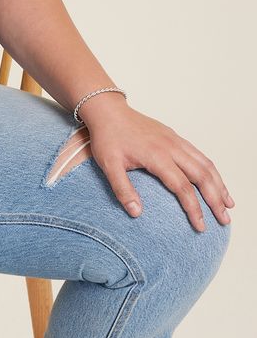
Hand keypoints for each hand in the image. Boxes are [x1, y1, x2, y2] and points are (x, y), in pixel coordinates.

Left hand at [81, 102, 234, 231]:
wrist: (108, 110)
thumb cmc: (108, 137)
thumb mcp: (109, 165)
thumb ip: (122, 189)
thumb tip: (136, 213)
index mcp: (157, 156)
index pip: (182, 187)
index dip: (194, 208)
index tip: (200, 226)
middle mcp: (171, 147)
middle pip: (202, 176)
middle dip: (216, 199)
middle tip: (224, 219)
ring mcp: (175, 140)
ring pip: (205, 164)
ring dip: (219, 184)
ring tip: (228, 204)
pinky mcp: (174, 137)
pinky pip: (199, 154)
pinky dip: (211, 170)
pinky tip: (215, 181)